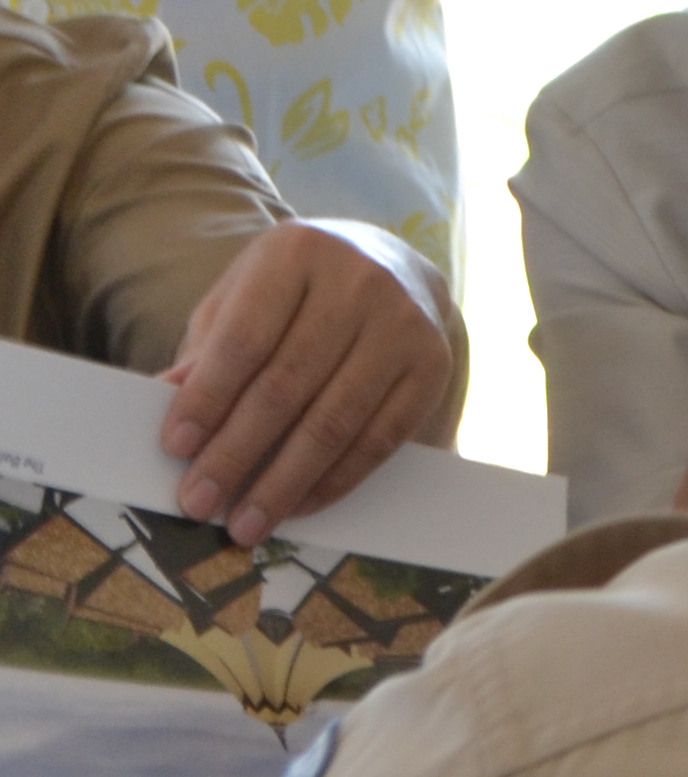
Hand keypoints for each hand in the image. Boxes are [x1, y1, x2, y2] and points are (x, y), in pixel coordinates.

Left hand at [156, 221, 452, 545]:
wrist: (396, 269)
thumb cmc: (299, 292)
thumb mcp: (243, 297)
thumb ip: (209, 348)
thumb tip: (166, 407)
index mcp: (298, 254)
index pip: (245, 338)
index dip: (208, 397)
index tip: (175, 448)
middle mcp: (360, 283)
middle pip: (287, 385)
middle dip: (237, 452)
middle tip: (199, 501)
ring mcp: (405, 325)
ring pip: (335, 420)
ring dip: (284, 481)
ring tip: (246, 522)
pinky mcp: (434, 365)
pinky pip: (381, 437)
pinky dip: (336, 479)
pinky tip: (300, 504)